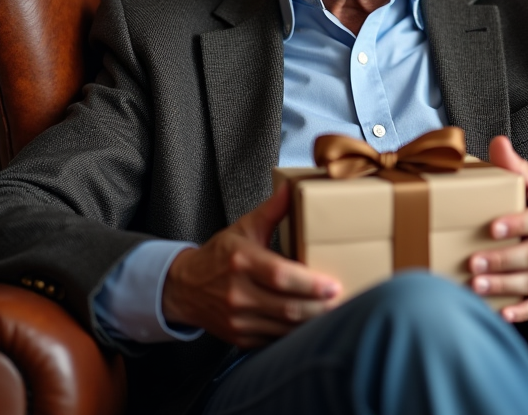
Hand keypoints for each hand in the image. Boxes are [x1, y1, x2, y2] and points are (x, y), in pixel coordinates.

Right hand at [162, 183, 341, 347]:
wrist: (185, 287)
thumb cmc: (221, 254)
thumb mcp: (244, 227)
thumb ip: (272, 209)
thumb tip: (294, 186)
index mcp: (241, 261)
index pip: (280, 276)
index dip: (310, 284)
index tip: (334, 284)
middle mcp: (238, 292)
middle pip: (287, 307)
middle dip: (320, 307)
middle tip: (343, 300)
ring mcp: (237, 319)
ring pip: (283, 328)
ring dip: (311, 323)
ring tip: (334, 313)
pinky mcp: (240, 338)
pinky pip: (274, 339)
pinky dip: (295, 334)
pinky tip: (311, 325)